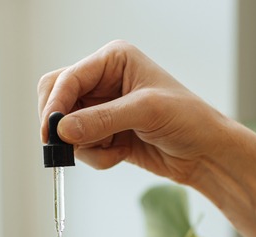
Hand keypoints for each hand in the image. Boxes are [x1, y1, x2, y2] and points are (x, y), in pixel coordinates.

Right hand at [38, 40, 233, 185]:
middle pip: (57, 99)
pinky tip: (121, 155)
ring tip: (113, 151)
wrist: (205, 152)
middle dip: (62, 125)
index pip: (68, 78)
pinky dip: (97, 156)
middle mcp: (103, 81)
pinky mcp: (104, 133)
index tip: (50, 132)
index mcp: (113, 60)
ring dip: (85, 146)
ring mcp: (102, 109)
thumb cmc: (187, 119)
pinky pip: (82, 147)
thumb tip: (62, 130)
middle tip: (64, 147)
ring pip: (67, 128)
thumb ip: (101, 120)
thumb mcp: (145, 112)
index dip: (55, 105)